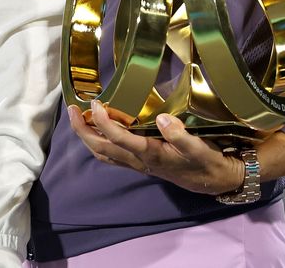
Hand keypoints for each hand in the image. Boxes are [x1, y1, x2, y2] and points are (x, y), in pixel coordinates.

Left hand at [66, 100, 244, 195]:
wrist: (214, 181)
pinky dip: (98, 143)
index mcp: (151, 154)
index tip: (95, 103)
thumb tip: (162, 118)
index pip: (119, 138)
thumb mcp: (199, 148)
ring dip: (87, 137)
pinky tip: (96, 131)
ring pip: (103, 154)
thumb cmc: (206, 162)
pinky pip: (111, 155)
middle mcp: (139, 161)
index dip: (103, 121)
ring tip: (77, 118)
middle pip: (101, 149)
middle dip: (83, 131)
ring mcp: (137, 164)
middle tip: (71, 110)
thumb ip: (180, 135)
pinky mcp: (140, 163)